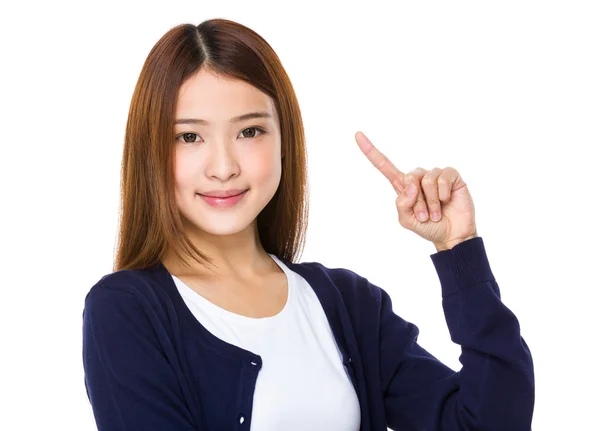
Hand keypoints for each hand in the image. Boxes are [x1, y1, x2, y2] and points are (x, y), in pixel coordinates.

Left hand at [355, 131, 477, 250]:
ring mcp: (435, 175)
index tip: (357, 135)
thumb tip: (411, 185)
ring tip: (436, 213)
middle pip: (408, 178)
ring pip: (426, 180)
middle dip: (417, 202)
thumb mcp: (407, 220)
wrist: (452, 235)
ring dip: (431, 202)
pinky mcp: (451, 175)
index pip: (384, 166)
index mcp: (403, 186)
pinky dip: (443, 194)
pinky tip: (447, 201)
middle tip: (425, 216)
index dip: (371, 151)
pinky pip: (442, 178)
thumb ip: (402, 204)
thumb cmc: (428, 227)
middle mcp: (418, 177)